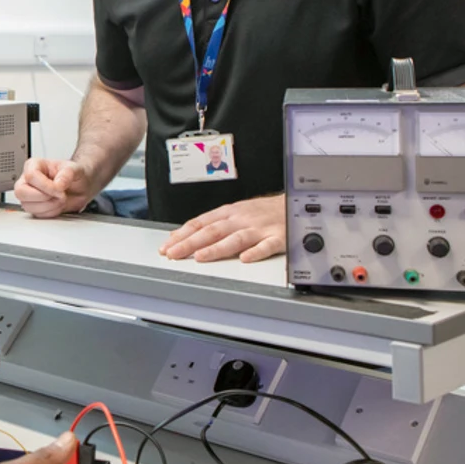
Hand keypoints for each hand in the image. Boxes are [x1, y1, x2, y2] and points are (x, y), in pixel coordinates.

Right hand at [14, 158, 93, 218]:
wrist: (80, 187)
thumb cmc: (73, 174)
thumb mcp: (74, 169)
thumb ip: (67, 174)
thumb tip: (58, 184)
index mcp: (34, 166)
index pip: (31, 176)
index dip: (45, 185)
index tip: (60, 189)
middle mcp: (28, 181)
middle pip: (21, 192)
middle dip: (44, 197)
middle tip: (59, 195)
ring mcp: (29, 195)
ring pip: (28, 206)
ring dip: (49, 206)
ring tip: (61, 199)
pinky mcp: (34, 208)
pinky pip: (37, 215)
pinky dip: (51, 212)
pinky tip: (58, 204)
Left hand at [160, 194, 285, 262]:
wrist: (297, 204)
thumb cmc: (264, 211)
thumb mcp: (235, 212)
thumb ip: (213, 224)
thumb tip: (184, 236)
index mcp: (229, 213)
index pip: (201, 223)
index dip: (182, 235)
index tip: (167, 246)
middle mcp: (242, 219)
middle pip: (213, 231)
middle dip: (191, 243)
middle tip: (173, 254)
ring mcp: (260, 228)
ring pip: (236, 238)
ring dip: (217, 248)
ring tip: (201, 257)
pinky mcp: (279, 238)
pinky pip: (268, 245)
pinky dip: (257, 252)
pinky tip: (246, 259)